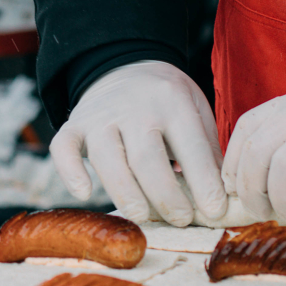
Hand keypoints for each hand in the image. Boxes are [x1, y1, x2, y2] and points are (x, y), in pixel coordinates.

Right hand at [50, 60, 225, 225]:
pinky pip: (63, 148)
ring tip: (143, 216)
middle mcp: (133, 107)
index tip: (215, 211)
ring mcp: (99, 116)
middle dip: (166, 196)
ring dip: (125, 193)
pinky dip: (70, 172)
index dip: (204, 182)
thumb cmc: (166, 100)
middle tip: (182, 220)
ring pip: (107, 159)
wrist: (123, 64)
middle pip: (147, 158)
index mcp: (172, 102)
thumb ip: (206, 149)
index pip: (191, 147)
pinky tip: (84, 193)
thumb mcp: (195, 110)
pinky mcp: (73, 126)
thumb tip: (221, 198)